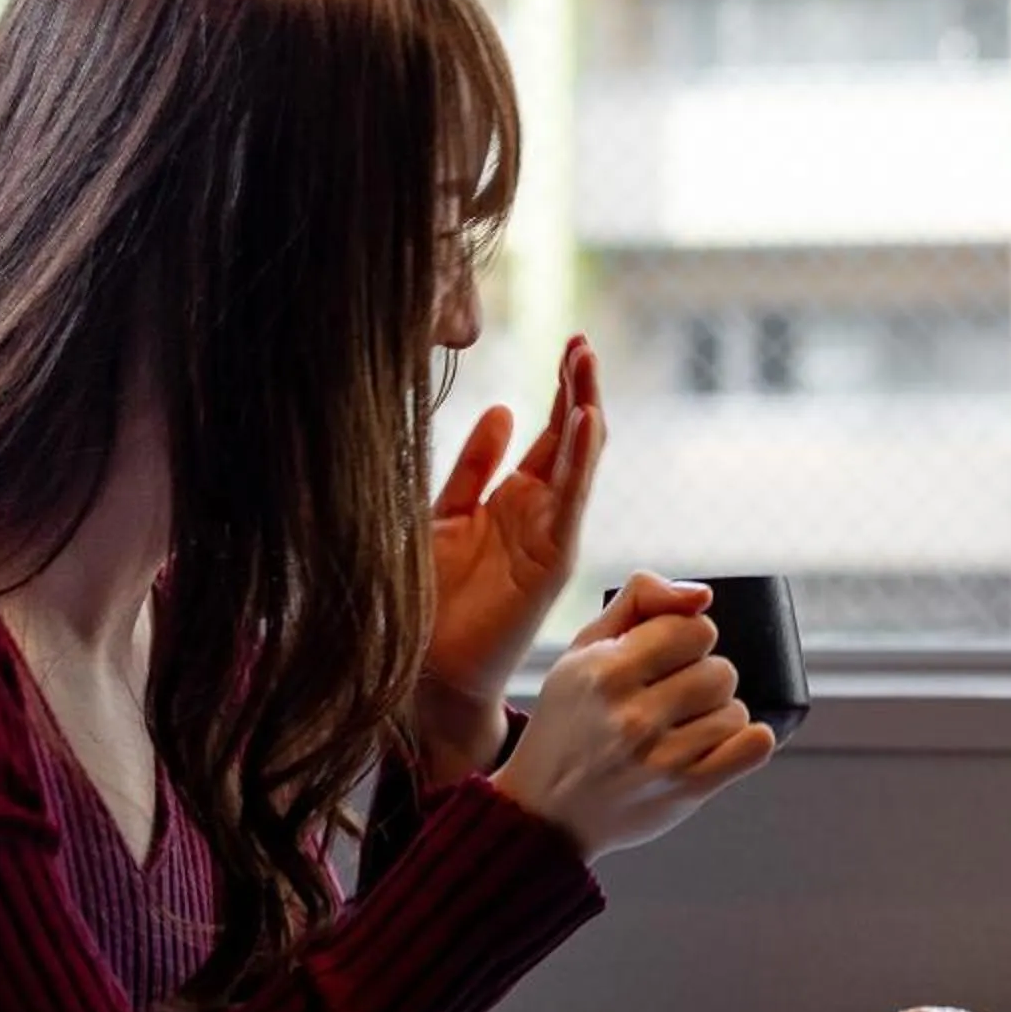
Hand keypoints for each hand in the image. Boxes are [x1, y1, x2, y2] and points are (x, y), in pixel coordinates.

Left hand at [419, 338, 604, 780]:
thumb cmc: (429, 601)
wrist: (426, 670)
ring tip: (584, 364)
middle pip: (573, 438)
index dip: (561, 388)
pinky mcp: (552, 561)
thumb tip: (501, 409)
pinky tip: (584, 421)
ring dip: (584, 411)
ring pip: (579, 462)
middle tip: (582, 342)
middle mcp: (541, 514)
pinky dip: (580, 460)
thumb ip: (473, 468)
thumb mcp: (443, 516)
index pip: (551, 433)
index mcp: (515, 499)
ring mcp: (552, 536)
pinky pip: (572, 501)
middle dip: (578, 389)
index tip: (570, 341)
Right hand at [494, 572, 776, 860]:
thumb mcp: (583, 649)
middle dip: (702, 678)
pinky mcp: (685, 792)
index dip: (686, 639)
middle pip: (720, 671)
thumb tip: (702, 595)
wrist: (545, 812)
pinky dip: (747, 742)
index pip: (694, 628)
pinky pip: (754, 748)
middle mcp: (633, 716)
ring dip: (717, 715)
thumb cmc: (571, 721)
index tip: (665, 659)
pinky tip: (719, 743)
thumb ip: (639, 600)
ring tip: (682, 727)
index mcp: (605, 672)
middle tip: (673, 697)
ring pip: (736, 710)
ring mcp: (661, 759)